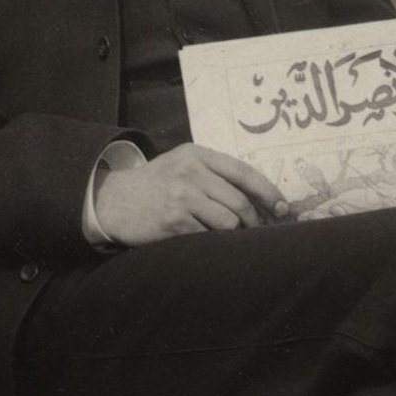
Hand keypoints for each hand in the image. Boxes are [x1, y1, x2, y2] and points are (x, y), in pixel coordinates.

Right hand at [95, 142, 293, 247]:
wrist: (113, 200)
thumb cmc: (154, 185)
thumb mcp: (182, 165)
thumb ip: (214, 173)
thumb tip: (258, 197)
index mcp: (197, 154)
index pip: (244, 172)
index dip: (268, 192)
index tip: (283, 208)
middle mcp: (190, 172)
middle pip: (239, 202)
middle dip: (255, 221)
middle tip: (258, 230)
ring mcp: (181, 196)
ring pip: (228, 221)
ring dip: (234, 233)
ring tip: (228, 235)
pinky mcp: (173, 221)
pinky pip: (208, 236)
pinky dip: (212, 241)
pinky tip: (204, 239)